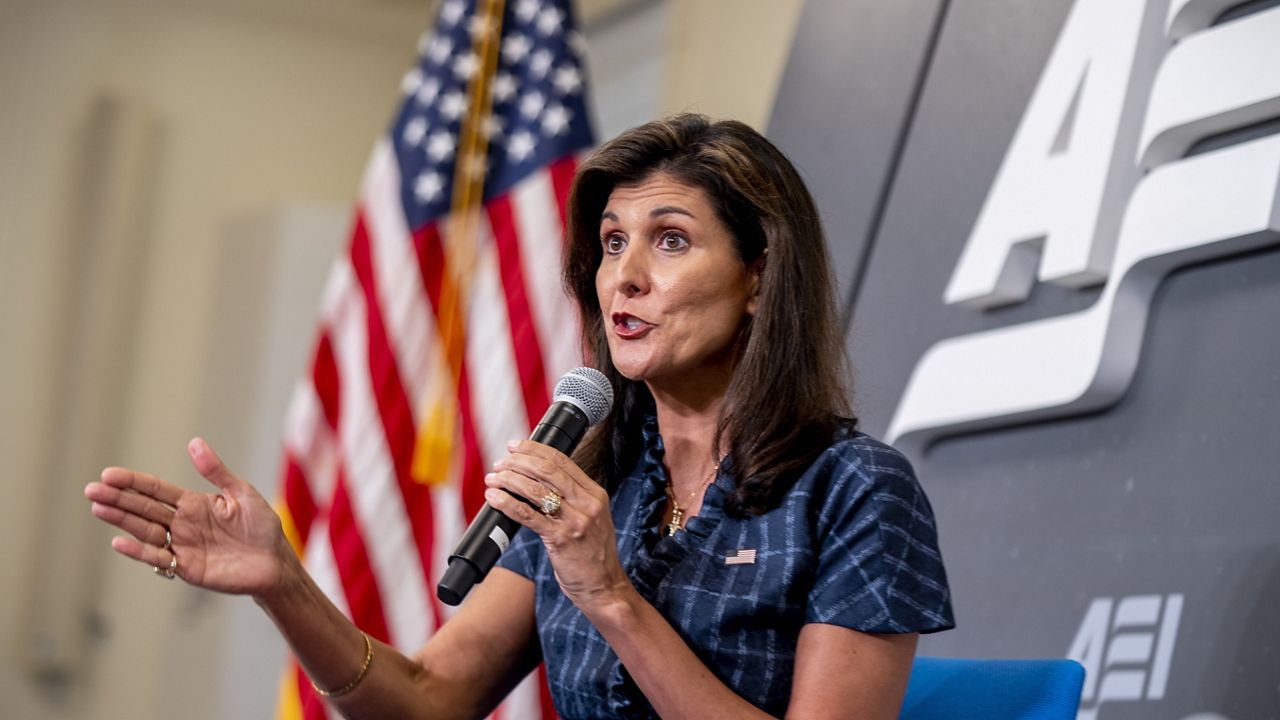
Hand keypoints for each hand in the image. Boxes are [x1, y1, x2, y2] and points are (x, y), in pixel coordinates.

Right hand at [84, 438, 292, 596]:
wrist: (276, 562)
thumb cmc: (262, 526)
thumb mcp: (241, 493)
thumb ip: (216, 472)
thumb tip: (194, 443)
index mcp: (193, 503)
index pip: (156, 490)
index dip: (133, 482)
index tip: (108, 475)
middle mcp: (182, 523)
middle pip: (144, 508)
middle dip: (117, 499)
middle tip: (91, 490)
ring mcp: (182, 545)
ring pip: (145, 530)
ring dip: (121, 520)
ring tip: (97, 508)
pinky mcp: (186, 567)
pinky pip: (158, 558)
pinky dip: (139, 551)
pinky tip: (119, 541)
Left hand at [484, 441, 633, 609]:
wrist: (604, 587)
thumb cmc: (592, 555)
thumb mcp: (592, 519)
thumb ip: (573, 499)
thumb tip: (537, 480)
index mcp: (595, 494)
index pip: (562, 460)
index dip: (534, 449)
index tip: (515, 446)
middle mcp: (587, 503)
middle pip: (547, 470)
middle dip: (518, 462)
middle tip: (500, 462)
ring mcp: (575, 521)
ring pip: (535, 489)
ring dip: (508, 480)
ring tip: (493, 479)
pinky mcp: (560, 539)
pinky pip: (527, 515)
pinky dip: (507, 502)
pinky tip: (494, 497)